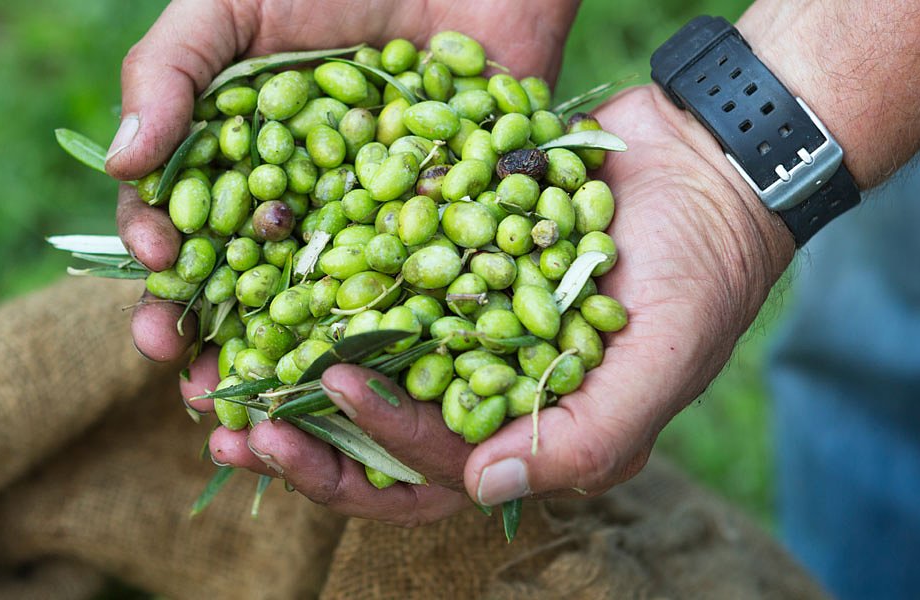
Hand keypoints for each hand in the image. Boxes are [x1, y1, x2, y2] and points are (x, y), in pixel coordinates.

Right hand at [110, 0, 579, 359]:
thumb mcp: (231, 3)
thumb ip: (169, 71)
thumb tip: (118, 162)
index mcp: (233, 164)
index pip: (180, 227)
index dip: (160, 259)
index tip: (156, 274)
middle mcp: (296, 208)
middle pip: (245, 291)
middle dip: (216, 343)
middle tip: (196, 386)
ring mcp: (369, 227)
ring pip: (324, 314)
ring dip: (295, 369)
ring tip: (271, 411)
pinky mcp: (446, 236)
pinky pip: (420, 298)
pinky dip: (399, 345)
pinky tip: (377, 381)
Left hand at [183, 84, 795, 524]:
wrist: (702, 162)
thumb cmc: (698, 278)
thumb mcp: (658, 367)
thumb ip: (580, 438)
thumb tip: (482, 487)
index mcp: (529, 439)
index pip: (433, 475)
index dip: (370, 454)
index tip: (320, 401)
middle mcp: (481, 393)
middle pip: (374, 441)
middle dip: (301, 441)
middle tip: (229, 424)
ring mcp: (455, 329)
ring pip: (356, 369)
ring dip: (288, 373)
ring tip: (217, 370)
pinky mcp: (439, 265)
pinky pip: (369, 288)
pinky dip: (317, 291)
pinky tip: (261, 278)